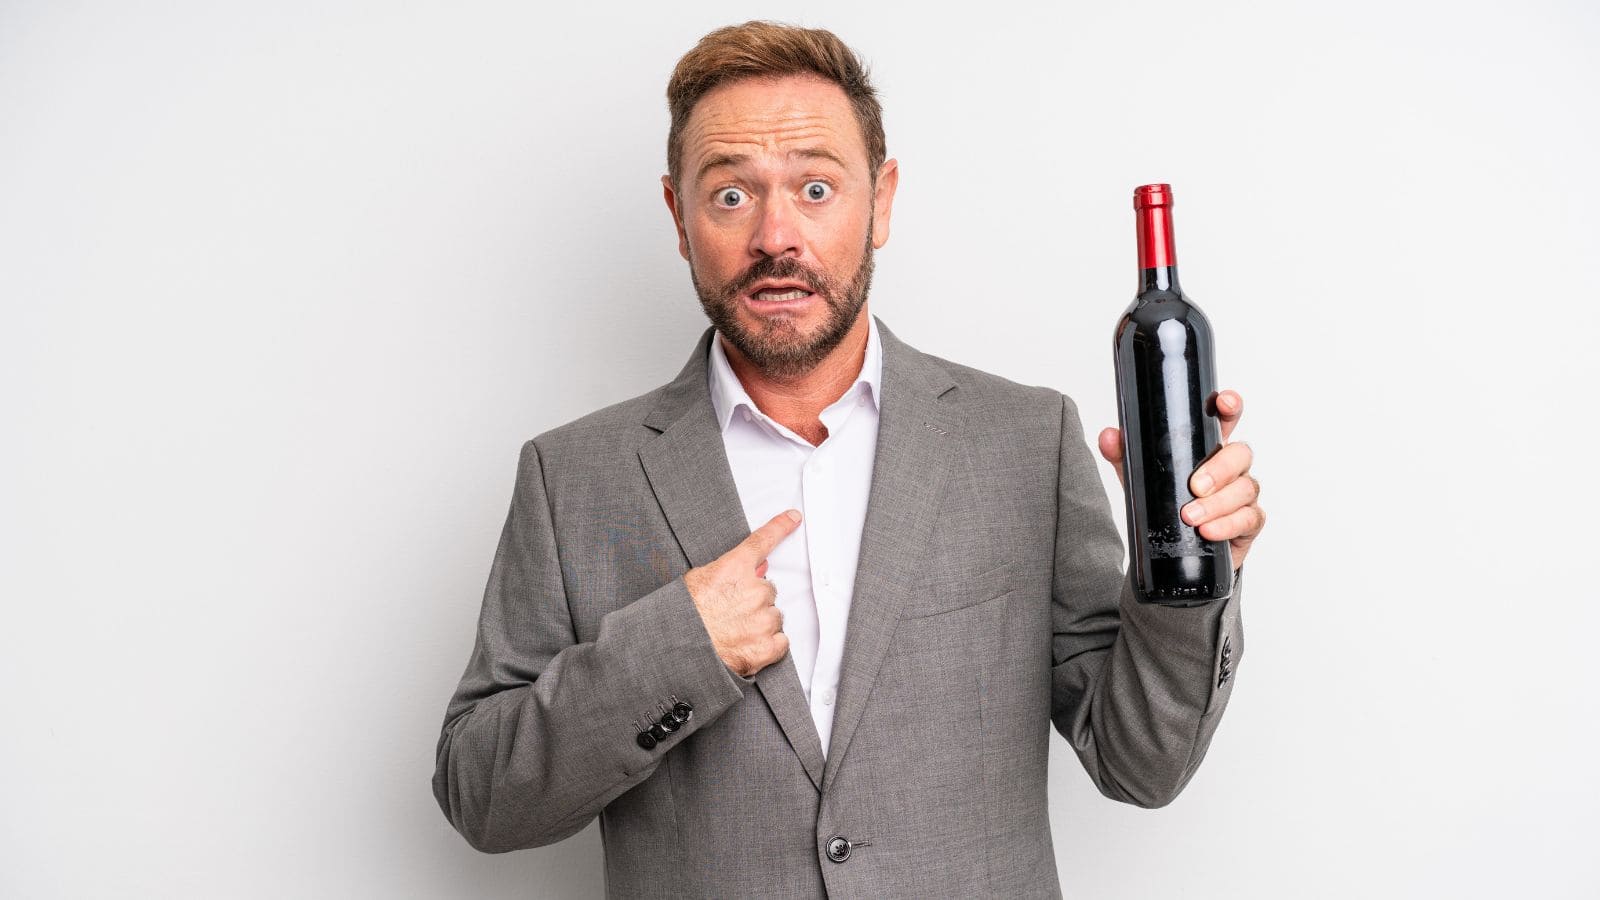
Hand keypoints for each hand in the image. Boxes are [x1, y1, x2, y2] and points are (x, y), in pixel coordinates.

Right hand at [683, 510, 801, 676]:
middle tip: (732, 613)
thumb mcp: (697, 582)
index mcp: (734, 569)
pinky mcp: (767, 646)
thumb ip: (728, 572)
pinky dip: (768, 646)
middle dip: (754, 600)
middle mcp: (754, 590)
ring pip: (774, 616)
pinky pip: (781, 641)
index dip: (780, 527)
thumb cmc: (682, 617)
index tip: (793, 518)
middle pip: (768, 590)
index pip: (762, 541)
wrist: (677, 650)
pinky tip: (747, 646)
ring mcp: (763, 619)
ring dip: (760, 623)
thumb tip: (759, 567)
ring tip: (734, 633)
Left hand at [1097, 390, 1264, 570]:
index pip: (1226, 420)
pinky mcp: (1250, 520)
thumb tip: (1109, 436)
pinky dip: (1228, 525)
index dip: (1230, 406)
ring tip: (1192, 517)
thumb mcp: (1142, 478)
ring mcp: (1243, 493)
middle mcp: (1232, 467)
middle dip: (1220, 469)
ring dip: (1218, 503)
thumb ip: (1125, 456)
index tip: (1224, 402)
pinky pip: (1249, 518)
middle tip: (1195, 486)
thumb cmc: (1166, 504)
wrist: (1175, 549)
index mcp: (1209, 448)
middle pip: (1241, 453)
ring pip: (1245, 488)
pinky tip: (1208, 531)